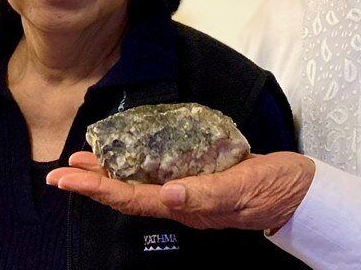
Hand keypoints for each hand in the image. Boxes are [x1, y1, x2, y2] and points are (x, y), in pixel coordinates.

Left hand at [46, 150, 314, 230]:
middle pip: (128, 194)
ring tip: (85, 160)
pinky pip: (160, 174)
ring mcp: (190, 191)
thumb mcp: (242, 188)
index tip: (67, 178)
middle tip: (62, 169)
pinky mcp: (201, 176)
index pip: (132, 198)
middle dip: (93, 183)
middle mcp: (182, 201)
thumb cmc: (272, 188)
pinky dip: (139, 164)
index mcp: (187, 205)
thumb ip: (207, 192)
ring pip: (140, 184)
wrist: (297, 189)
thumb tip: (168, 193)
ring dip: (110, 173)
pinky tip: (132, 153)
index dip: (97, 188)